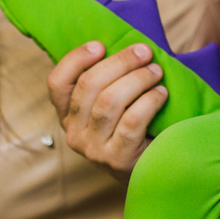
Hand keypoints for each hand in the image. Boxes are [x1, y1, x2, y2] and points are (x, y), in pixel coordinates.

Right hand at [46, 41, 167, 183]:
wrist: (147, 174)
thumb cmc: (132, 128)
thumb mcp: (111, 106)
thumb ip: (108, 81)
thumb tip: (128, 45)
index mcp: (67, 114)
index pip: (57, 83)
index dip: (75, 59)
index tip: (100, 44)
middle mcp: (74, 132)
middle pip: (89, 86)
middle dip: (119, 62)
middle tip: (144, 51)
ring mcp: (93, 149)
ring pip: (109, 102)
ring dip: (137, 79)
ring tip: (156, 71)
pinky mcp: (117, 159)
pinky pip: (131, 121)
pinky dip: (149, 101)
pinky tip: (162, 94)